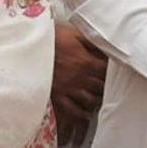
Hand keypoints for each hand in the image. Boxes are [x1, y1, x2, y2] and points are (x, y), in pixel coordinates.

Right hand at [51, 24, 108, 141]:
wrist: (29, 48)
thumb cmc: (51, 39)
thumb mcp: (73, 33)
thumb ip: (91, 40)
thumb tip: (106, 44)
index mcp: (86, 61)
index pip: (108, 71)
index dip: (114, 72)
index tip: (117, 72)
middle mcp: (81, 78)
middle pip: (102, 87)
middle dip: (108, 87)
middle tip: (112, 87)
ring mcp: (69, 88)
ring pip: (90, 100)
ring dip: (97, 100)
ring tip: (100, 98)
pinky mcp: (57, 95)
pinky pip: (72, 110)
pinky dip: (81, 114)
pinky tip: (86, 114)